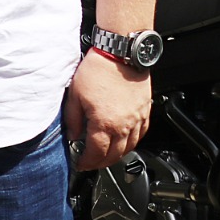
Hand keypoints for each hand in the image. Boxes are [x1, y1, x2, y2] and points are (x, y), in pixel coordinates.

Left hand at [65, 49, 152, 168]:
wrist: (120, 54)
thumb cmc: (97, 70)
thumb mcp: (74, 95)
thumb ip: (73, 119)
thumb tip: (73, 135)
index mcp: (104, 123)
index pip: (96, 153)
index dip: (87, 162)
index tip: (81, 164)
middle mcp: (124, 125)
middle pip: (115, 155)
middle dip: (102, 163)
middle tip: (92, 163)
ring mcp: (137, 119)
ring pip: (131, 147)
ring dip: (118, 155)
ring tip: (107, 155)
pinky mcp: (145, 110)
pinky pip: (142, 134)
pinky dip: (133, 142)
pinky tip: (126, 141)